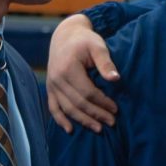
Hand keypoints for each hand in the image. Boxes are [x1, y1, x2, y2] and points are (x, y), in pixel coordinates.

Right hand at [46, 14, 119, 133]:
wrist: (65, 35)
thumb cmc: (85, 40)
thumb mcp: (97, 46)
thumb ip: (106, 62)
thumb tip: (116, 78)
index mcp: (68, 68)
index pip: (87, 92)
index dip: (102, 103)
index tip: (115, 109)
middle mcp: (57, 78)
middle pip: (78, 103)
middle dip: (96, 115)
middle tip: (112, 123)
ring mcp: (51, 84)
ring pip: (67, 108)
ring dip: (82, 121)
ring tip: (98, 129)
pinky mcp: (50, 88)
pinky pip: (53, 107)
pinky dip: (60, 120)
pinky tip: (70, 130)